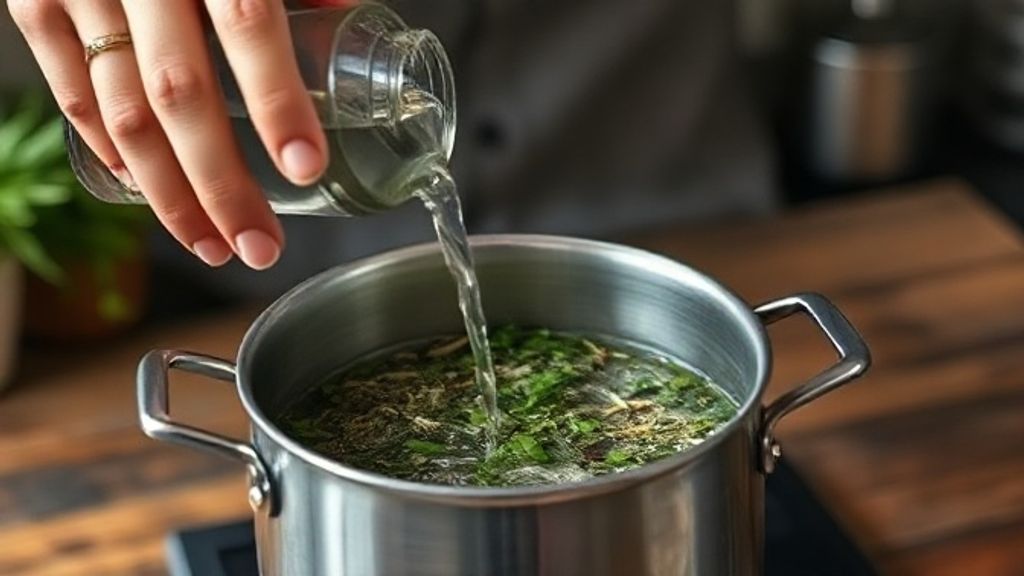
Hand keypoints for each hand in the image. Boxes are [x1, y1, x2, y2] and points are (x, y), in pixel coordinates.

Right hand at [8, 0, 348, 269]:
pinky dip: (107, 150)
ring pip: (119, 112)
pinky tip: (144, 192)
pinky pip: (68, 90)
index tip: (304, 167)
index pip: (248, 27)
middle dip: (222, 185)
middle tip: (260, 246)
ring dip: (167, 193)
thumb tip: (343, 19)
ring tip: (212, 244)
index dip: (277, 101)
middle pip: (178, 95)